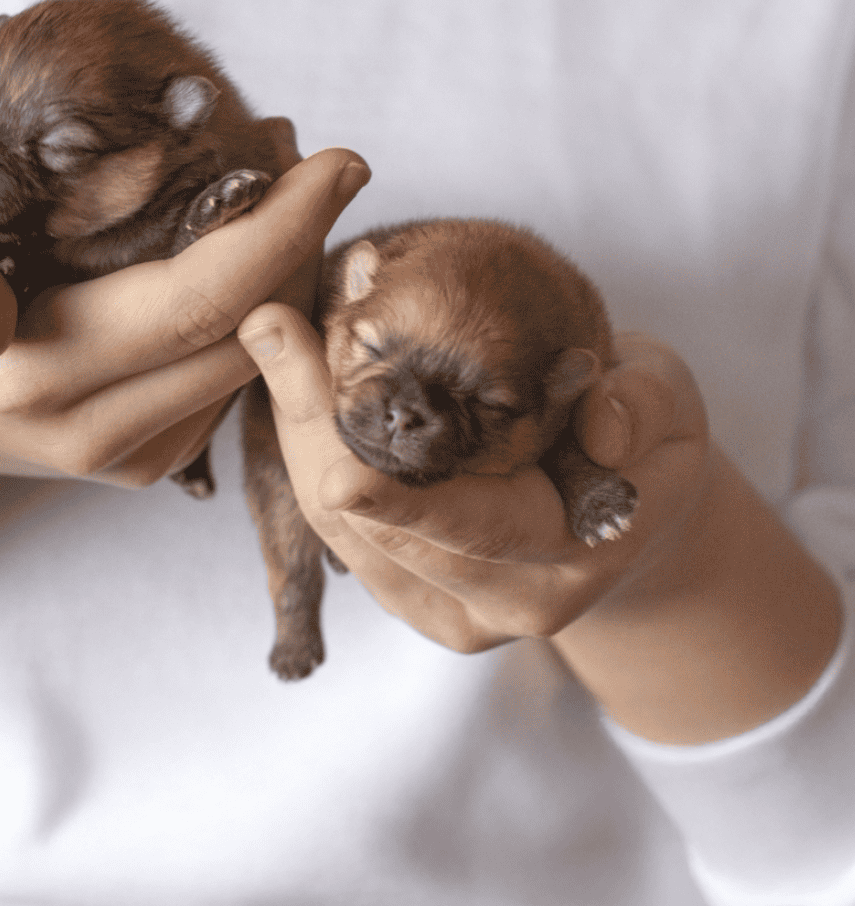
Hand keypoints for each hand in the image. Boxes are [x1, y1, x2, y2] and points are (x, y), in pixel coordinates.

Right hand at [0, 148, 368, 644]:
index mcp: (38, 377)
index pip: (198, 301)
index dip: (280, 230)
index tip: (339, 161)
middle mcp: (99, 431)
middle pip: (248, 330)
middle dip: (303, 240)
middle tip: (320, 159)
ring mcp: (129, 455)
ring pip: (253, 358)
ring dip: (290, 274)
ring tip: (289, 188)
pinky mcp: (146, 458)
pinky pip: (232, 378)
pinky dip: (262, 312)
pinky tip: (252, 254)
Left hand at [238, 308, 840, 741]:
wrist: (632, 511)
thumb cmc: (645, 440)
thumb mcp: (667, 401)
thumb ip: (643, 405)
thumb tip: (602, 420)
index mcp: (568, 554)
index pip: (461, 521)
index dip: (384, 481)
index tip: (325, 438)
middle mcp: (505, 601)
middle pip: (370, 523)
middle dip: (310, 425)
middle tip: (271, 329)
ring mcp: (452, 609)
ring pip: (341, 530)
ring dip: (299, 436)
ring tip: (275, 339)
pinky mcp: (413, 597)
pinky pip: (340, 535)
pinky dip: (310, 459)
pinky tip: (293, 386)